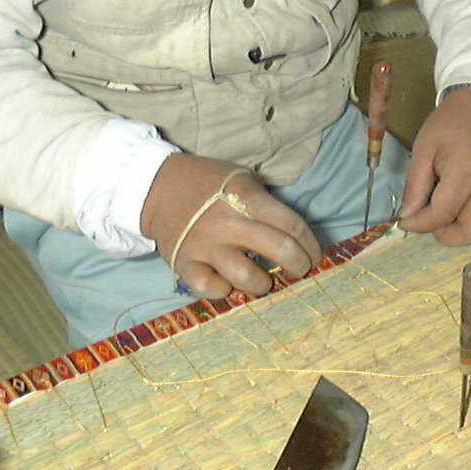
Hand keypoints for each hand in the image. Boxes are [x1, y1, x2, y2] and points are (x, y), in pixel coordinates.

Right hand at [140, 154, 321, 298]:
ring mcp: (206, 246)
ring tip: (263, 280)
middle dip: (299, 266)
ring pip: (248, 278)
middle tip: (299, 270)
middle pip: (280, 250)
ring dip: (264, 284)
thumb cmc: (207, 183)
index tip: (314, 254)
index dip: (311, 244)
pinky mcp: (184, 264)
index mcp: (246, 198)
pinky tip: (228, 281)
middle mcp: (228, 223)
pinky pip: (211, 289)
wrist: (156, 187)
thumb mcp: (242, 179)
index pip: (293, 225)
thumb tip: (296, 236)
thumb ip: (267, 203)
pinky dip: (224, 290)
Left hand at [399, 87, 470, 244]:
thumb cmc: (450, 123)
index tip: (407, 222)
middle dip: (447, 235)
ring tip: (454, 219)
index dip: (419, 225)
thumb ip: (414, 185)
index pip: (441, 215)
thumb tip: (408, 216)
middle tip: (434, 220)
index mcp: (465, 172)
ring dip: (470, 234)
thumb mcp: (423, 148)